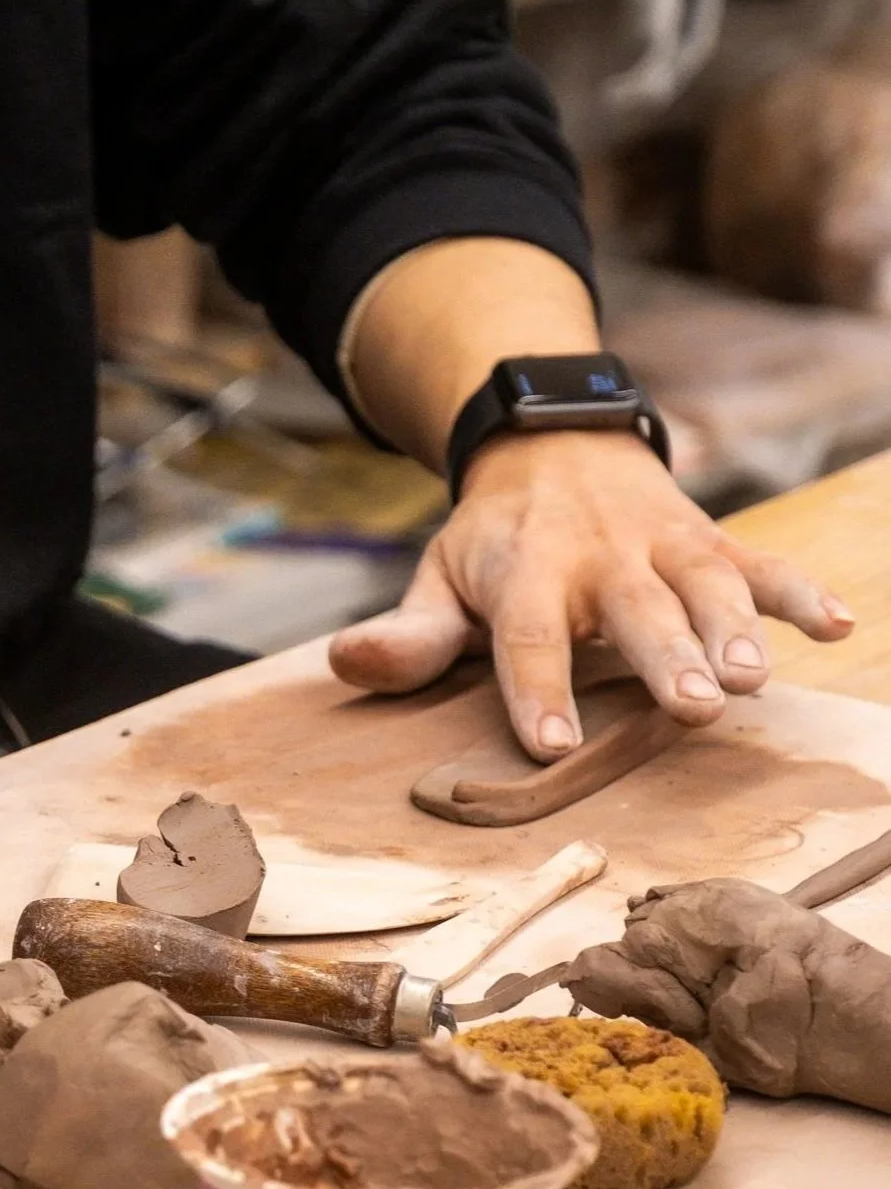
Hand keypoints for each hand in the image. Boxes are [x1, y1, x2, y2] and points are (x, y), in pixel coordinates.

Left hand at [329, 431, 854, 759]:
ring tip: (752, 681)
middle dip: (663, 656)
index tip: (553, 745)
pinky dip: (800, 591)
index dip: (537, 689)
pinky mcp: (709, 539)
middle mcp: (599, 554)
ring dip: (735, 630)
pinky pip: (761, 562)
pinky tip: (841, 625)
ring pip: (705, 584)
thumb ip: (409, 632)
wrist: (553, 443)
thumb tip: (346, 663)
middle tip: (690, 706)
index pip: (527, 635)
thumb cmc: (494, 541)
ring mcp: (662, 543)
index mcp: (525, 568)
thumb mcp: (440, 576)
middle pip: (634, 609)